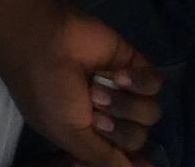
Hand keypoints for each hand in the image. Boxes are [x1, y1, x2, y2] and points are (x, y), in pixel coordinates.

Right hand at [1, 6, 161, 166]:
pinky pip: (154, 85)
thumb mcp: (68, 134)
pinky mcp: (131, 64)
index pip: (122, 154)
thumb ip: (102, 158)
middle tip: (95, 112)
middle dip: (118, 129)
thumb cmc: (46, 90)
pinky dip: (138, 83)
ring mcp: (121, 89)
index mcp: (89, 131)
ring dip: (124, 105)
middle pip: (136, 137)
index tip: (139, 163)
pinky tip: (117, 74)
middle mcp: (108, 112)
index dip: (132, 160)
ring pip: (149, 113)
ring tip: (97, 87)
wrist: (40, 41)